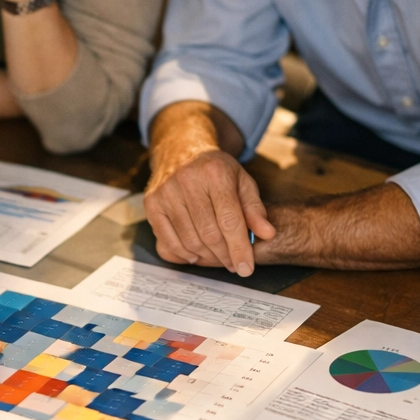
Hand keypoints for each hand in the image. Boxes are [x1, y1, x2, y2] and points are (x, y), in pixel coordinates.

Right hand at [144, 140, 273, 277]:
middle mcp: (187, 180)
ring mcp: (166, 192)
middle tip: (233, 264)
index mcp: (215, 173)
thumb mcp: (241, 181)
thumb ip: (255, 208)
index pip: (229, 220)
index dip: (239, 249)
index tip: (246, 268)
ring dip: (206, 257)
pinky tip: (196, 255)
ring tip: (218, 258)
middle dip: (225, 255)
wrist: (181, 151)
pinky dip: (184, 254)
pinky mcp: (152, 203)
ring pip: (189, 241)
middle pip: (209, 234)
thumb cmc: (215, 170)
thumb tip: (267, 234)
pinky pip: (168, 240)